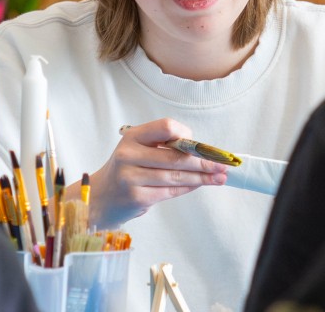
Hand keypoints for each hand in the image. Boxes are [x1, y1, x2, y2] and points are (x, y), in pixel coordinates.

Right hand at [89, 119, 227, 226]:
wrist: (102, 196)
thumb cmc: (128, 169)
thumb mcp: (138, 149)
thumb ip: (164, 146)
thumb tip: (202, 150)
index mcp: (132, 136)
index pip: (166, 127)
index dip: (186, 136)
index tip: (201, 145)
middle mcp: (129, 155)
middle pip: (176, 157)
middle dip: (204, 162)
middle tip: (223, 165)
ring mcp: (131, 177)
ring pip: (176, 176)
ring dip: (202, 178)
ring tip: (219, 177)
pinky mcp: (137, 197)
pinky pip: (170, 191)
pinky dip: (188, 188)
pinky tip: (200, 185)